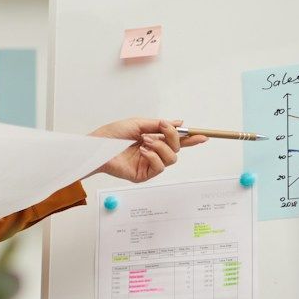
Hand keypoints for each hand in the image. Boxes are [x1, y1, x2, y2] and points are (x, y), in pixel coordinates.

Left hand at [89, 117, 206, 182]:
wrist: (96, 146)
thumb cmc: (111, 135)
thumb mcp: (138, 124)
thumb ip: (159, 125)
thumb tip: (179, 123)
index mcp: (152, 141)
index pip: (175, 142)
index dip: (190, 139)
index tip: (202, 135)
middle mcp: (152, 153)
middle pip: (177, 149)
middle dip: (173, 137)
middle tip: (162, 129)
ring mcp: (148, 165)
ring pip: (171, 159)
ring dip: (161, 146)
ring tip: (145, 141)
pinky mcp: (142, 175)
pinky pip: (159, 168)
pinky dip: (154, 157)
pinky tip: (142, 151)